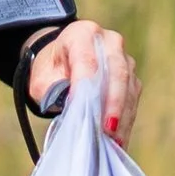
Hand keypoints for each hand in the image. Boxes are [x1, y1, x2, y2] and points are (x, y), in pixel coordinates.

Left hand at [25, 20, 139, 140]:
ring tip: (114, 141)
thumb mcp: (41, 78)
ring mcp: (124, 58)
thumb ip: (51, 90)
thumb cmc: (51, 70)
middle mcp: (109, 42)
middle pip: (116, 71)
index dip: (85, 85)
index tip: (80, 108)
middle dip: (113, 103)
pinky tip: (119, 140)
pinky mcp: (131, 77)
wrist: (62, 61)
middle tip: (107, 129)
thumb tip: (72, 107)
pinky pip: (133, 99)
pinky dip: (126, 120)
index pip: (87, 60)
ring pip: (129, 87)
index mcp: (82, 34)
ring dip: (122, 116)